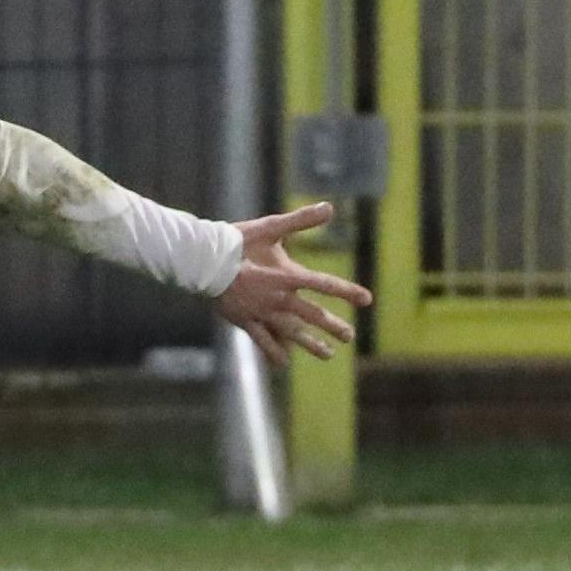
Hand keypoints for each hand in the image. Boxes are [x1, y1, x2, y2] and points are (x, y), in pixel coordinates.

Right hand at [212, 203, 367, 366]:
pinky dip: (273, 353)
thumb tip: (330, 207)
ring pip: (292, 334)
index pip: (324, 285)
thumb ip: (301, 220)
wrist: (204, 261)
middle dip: (333, 326)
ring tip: (328, 354)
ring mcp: (262, 313)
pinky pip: (263, 341)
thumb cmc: (237, 242)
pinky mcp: (245, 321)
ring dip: (311, 344)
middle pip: (312, 315)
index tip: (366, 299)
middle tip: (349, 336)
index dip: (347, 291)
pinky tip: (283, 363)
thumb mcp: (271, 227)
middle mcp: (279, 299)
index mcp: (287, 277)